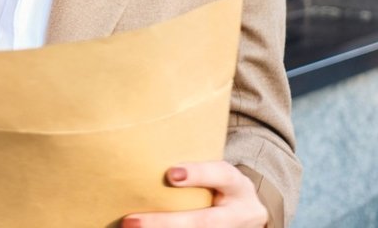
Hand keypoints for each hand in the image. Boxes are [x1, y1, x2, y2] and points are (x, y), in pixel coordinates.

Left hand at [121, 161, 267, 227]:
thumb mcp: (218, 174)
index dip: (198, 175)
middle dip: (167, 223)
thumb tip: (144, 156)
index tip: (171, 174)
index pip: (222, 175)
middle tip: (132, 220)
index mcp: (237, 186)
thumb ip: (193, 169)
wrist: (245, 213)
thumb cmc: (220, 186)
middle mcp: (237, 214)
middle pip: (205, 222)